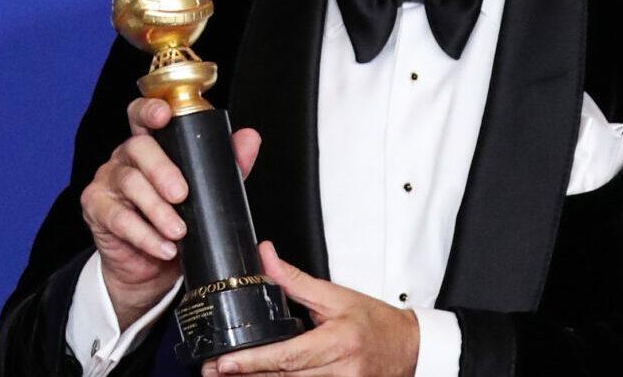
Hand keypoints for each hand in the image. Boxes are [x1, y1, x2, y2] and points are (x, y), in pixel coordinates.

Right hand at [80, 97, 261, 327]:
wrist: (153, 268)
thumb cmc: (177, 221)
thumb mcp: (205, 192)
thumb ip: (226, 164)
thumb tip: (249, 138)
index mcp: (151, 145)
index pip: (143, 115)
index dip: (150, 110)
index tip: (164, 115)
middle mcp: (126, 157)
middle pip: (138, 147)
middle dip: (162, 170)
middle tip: (182, 195)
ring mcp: (108, 181)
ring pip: (130, 183)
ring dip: (157, 210)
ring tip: (179, 231)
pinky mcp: (97, 209)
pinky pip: (119, 218)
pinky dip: (144, 235)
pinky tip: (163, 246)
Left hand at [202, 241, 418, 376]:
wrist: (408, 348)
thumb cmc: (376, 322)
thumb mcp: (337, 296)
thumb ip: (296, 281)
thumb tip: (266, 257)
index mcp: (339, 342)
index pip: (289, 356)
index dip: (254, 361)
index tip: (226, 362)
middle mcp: (340, 371)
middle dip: (245, 375)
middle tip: (213, 370)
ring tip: (228, 376)